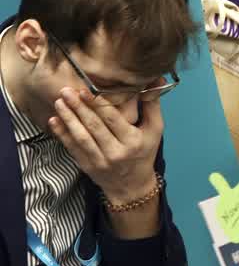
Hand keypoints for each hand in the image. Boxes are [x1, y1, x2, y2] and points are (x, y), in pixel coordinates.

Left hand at [49, 89, 160, 204]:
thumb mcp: (155, 130)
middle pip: (94, 127)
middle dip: (79, 107)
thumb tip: (156, 80)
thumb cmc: (144, 152)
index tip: (85, 90)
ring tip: (59, 102)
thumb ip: (152, 105)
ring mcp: (99, 161)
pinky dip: (62, 134)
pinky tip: (54, 121)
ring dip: (68, 118)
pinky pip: (72, 148)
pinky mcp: (87, 166)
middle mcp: (116, 152)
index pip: (113, 120)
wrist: (132, 185)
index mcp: (133, 141)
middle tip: (66, 91)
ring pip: (81, 137)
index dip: (98, 105)